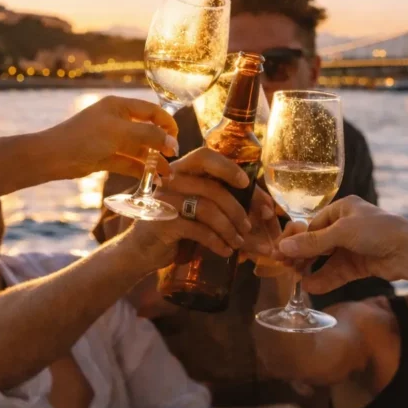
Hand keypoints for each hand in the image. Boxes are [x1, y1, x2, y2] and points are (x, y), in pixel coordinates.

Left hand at [44, 96, 178, 179]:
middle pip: (146, 131)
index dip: (166, 123)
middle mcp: (116, 120)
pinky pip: (128, 162)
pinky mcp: (105, 156)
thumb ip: (149, 136)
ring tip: (167, 175)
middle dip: (161, 145)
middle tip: (174, 158)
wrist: (54, 157)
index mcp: (119, 106)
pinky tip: (152, 179)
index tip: (177, 139)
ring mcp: (110, 139)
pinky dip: (140, 169)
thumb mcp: (120, 133)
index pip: (151, 110)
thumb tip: (173, 142)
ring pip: (138, 149)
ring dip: (152, 160)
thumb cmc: (85, 138)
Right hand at [156, 149, 277, 261]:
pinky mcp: (162, 223)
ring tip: (238, 243)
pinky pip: (198, 229)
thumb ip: (224, 202)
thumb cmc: (175, 228)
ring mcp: (164, 201)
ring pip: (207, 209)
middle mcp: (169, 180)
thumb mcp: (198, 210)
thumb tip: (267, 209)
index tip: (247, 183)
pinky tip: (225, 251)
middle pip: (211, 186)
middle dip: (237, 208)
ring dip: (229, 228)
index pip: (204, 156)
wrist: (141, 252)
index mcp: (180, 170)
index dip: (228, 167)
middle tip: (249, 226)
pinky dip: (216, 242)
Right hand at [273, 196, 407, 295]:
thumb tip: (283, 248)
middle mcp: (347, 226)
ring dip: (312, 269)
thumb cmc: (377, 231)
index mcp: (342, 209)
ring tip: (296, 279)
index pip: (312, 225)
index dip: (296, 240)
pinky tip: (311, 287)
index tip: (280, 253)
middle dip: (302, 256)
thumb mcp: (341, 233)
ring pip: (326, 260)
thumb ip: (312, 242)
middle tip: (285, 268)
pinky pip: (338, 272)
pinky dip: (325, 279)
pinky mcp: (360, 264)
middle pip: (317, 243)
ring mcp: (354, 246)